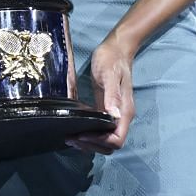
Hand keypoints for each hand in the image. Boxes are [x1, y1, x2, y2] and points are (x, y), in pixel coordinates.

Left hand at [70, 36, 133, 152]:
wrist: (116, 49)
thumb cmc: (112, 60)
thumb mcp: (110, 75)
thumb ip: (113, 95)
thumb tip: (114, 116)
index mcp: (125, 112)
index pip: (116, 139)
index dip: (99, 141)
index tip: (81, 135)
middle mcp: (122, 117)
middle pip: (110, 145)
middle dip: (92, 146)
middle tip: (71, 139)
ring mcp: (114, 115)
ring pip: (105, 140)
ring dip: (89, 144)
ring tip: (71, 138)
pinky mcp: (106, 110)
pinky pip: (100, 130)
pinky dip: (89, 135)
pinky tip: (75, 131)